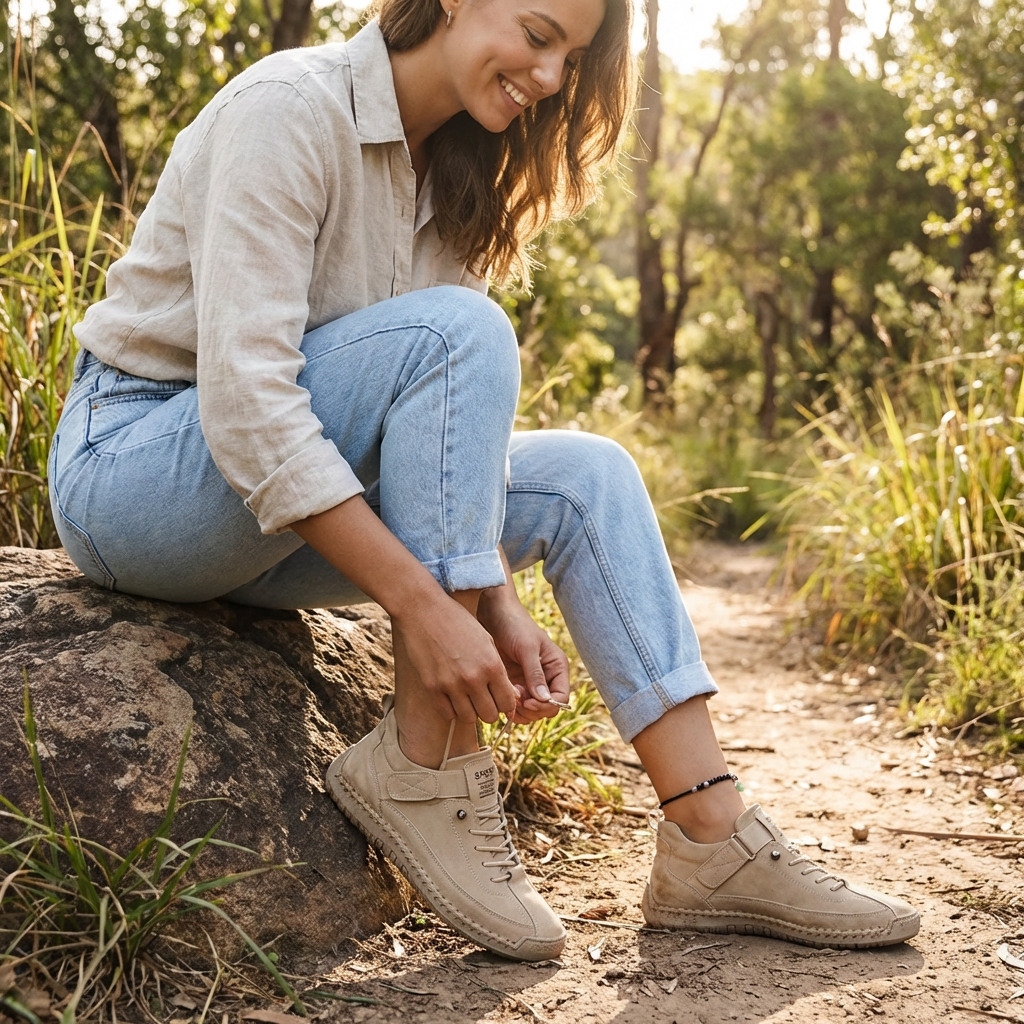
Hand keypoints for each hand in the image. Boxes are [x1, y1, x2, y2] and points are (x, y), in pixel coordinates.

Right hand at [390, 589, 518, 725]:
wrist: (424, 610)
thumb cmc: (459, 622)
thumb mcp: (486, 641)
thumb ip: (498, 670)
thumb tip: (509, 697)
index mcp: (491, 665)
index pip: (508, 703)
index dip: (507, 704)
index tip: (501, 699)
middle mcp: (473, 678)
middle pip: (490, 715)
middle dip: (490, 710)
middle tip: (485, 700)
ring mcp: (451, 685)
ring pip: (469, 718)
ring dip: (471, 711)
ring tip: (468, 698)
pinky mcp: (432, 687)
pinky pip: (447, 714)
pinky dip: (452, 709)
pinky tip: (452, 696)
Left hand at [477, 589, 570, 722]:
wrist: (493, 613)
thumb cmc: (514, 625)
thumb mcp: (527, 648)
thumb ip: (535, 673)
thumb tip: (545, 700)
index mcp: (556, 667)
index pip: (561, 698)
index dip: (546, 706)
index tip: (528, 703)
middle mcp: (546, 678)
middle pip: (546, 708)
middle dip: (531, 709)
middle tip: (514, 699)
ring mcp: (529, 682)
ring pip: (530, 710)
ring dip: (519, 710)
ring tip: (507, 695)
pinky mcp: (513, 684)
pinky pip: (515, 705)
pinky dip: (509, 706)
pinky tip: (500, 695)